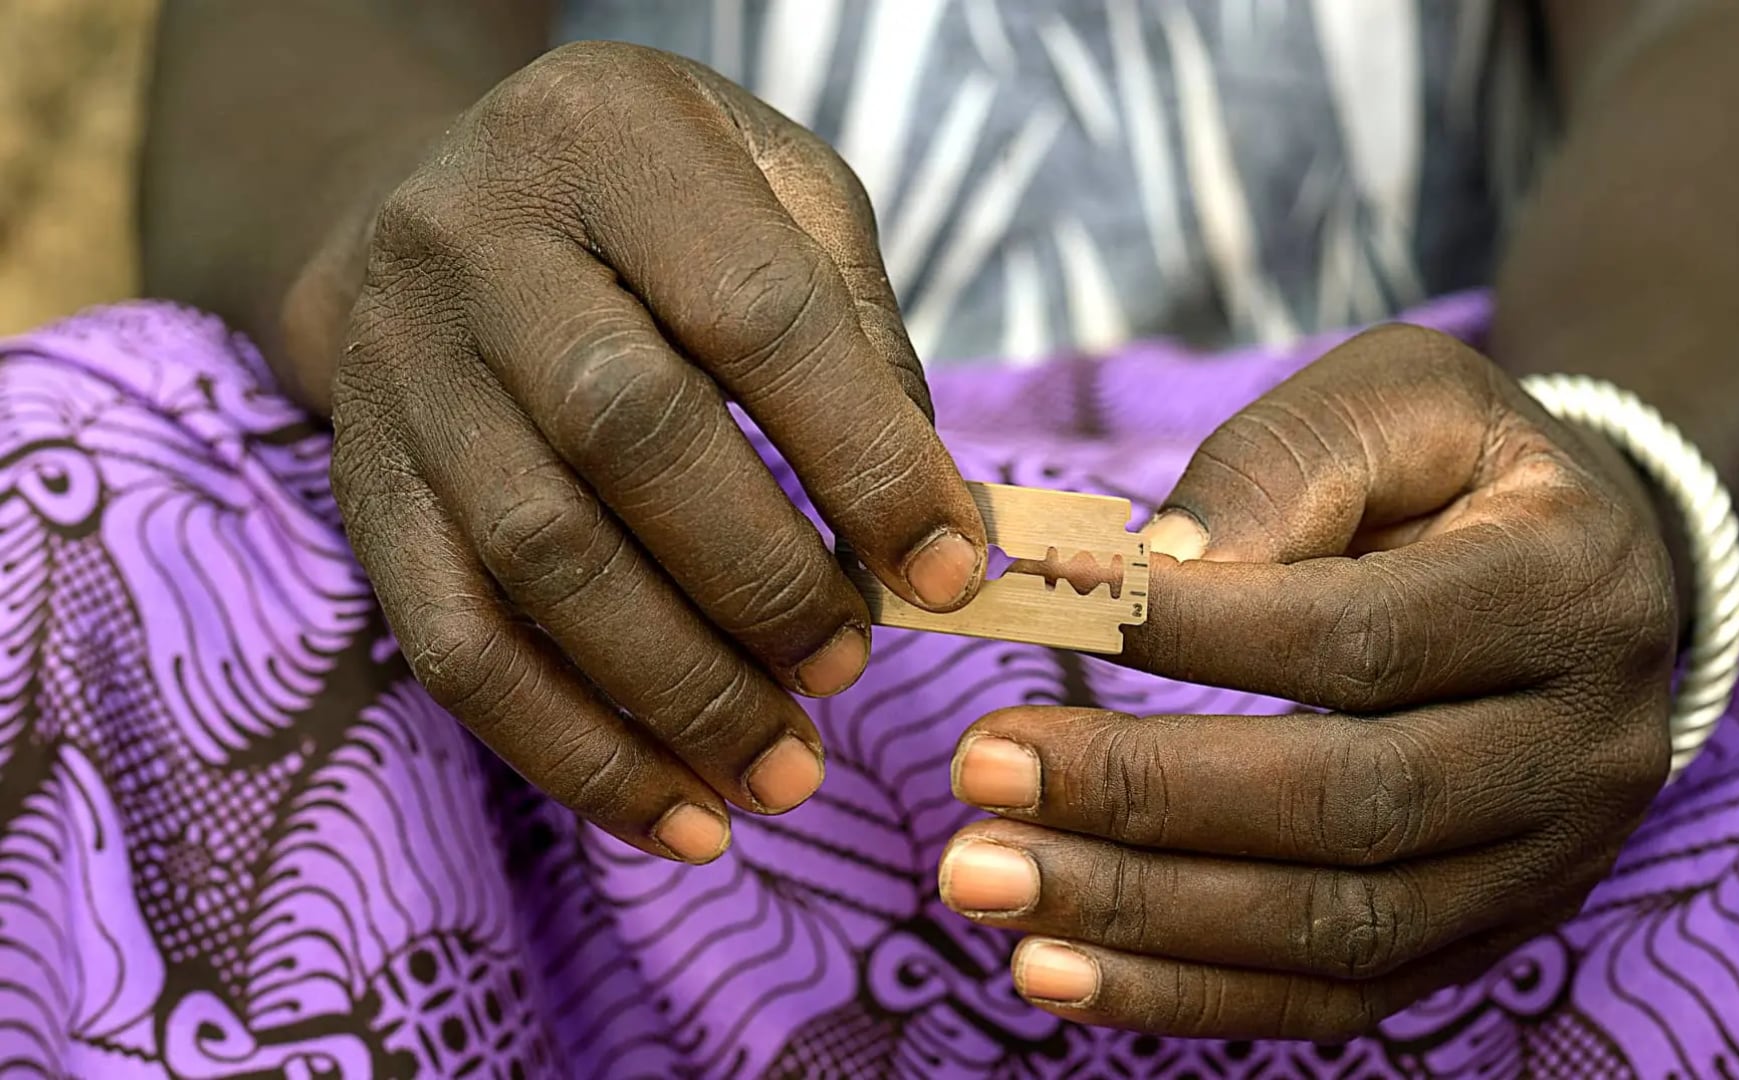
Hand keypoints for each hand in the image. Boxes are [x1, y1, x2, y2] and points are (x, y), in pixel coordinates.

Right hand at [327, 43, 987, 863]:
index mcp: (612, 140)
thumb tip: (938, 524)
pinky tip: (677, 817)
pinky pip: (456, 646)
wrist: (436, 203)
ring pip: (537, 557)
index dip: (864, 454)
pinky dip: (574, 752)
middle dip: (761, 579)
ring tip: (784, 774)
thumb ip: (861, 335)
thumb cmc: (656, 207)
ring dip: (678, 692)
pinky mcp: (368, 492)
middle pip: (626, 433)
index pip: (755, 312)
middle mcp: (479, 244)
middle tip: (851, 669)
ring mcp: (404, 373)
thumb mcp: (776, 196)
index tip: (952, 570)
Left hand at [937, 325, 1676, 1038]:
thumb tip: (1149, 571)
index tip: (1036, 599)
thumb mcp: (1397, 400)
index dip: (1192, 631)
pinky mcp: (1493, 936)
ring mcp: (1550, 864)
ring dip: (1142, 917)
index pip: (1360, 636)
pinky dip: (1191, 995)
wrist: (1594, 571)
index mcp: (1568, 588)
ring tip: (984, 880)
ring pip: (1338, 926)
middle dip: (1144, 794)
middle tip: (978, 771)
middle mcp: (1584, 746)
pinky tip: (1057, 973)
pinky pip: (1341, 997)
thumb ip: (1280, 467)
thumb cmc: (1461, 468)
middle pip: (1349, 803)